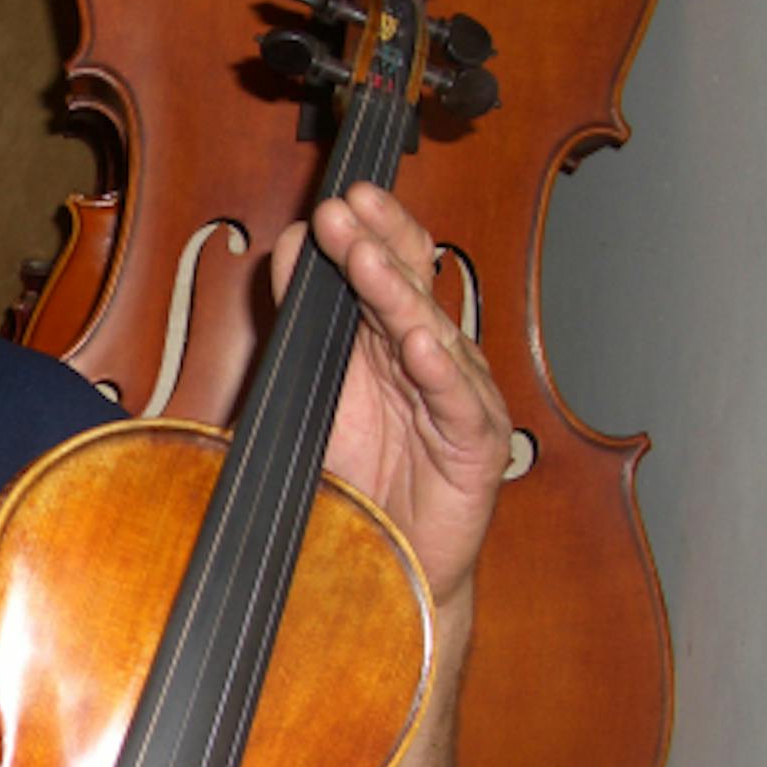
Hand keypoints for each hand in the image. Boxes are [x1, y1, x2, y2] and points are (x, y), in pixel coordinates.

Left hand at [270, 182, 510, 610]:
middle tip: (349, 205)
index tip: (335, 197)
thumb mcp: (308, 389)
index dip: (366, 230)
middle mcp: (426, 357)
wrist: (381, 569)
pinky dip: (442, 372)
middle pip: (412, 284)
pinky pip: (459, 402)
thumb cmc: (349, 478)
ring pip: (432, 332)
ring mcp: (456, 396)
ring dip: (398, 294)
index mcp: (385, 338)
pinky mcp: (476, 446)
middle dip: (381, 240)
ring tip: (368, 259)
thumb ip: (300, 323)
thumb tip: (290, 245)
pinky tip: (423, 345)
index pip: (383, 267)